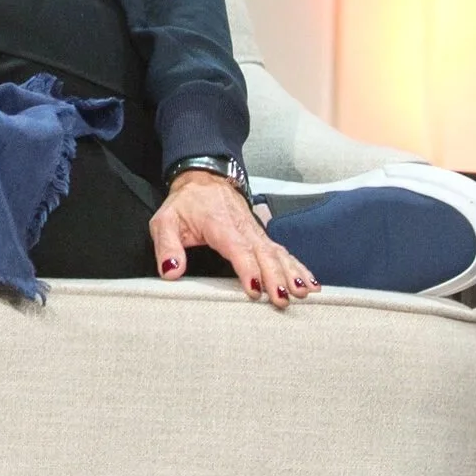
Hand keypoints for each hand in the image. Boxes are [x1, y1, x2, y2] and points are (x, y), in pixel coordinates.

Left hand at [150, 170, 320, 307]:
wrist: (204, 178)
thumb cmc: (186, 203)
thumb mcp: (165, 221)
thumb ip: (167, 246)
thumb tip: (171, 271)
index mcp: (219, 225)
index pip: (237, 248)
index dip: (248, 268)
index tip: (255, 288)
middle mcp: (243, 228)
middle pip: (264, 253)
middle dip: (275, 275)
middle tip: (283, 297)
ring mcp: (256, 231)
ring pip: (277, 252)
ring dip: (291, 272)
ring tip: (303, 292)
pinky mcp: (261, 236)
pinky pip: (282, 251)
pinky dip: (298, 266)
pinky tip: (310, 282)